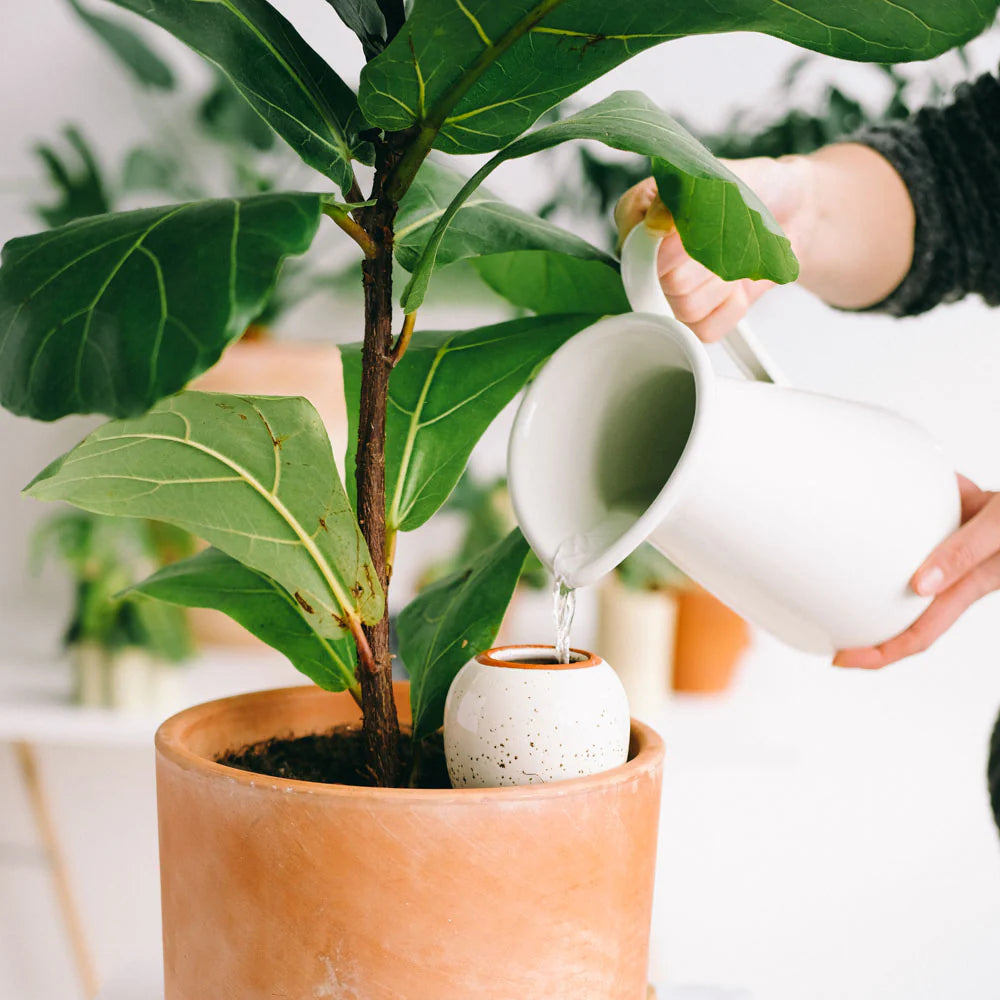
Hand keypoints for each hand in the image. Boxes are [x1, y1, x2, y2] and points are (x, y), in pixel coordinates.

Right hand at [613, 155, 817, 341]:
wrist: (792, 210)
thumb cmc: (753, 189)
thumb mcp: (720, 176)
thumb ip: (682, 196)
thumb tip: (655, 224)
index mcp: (638, 214)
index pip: (635, 246)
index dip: (673, 244)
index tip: (705, 224)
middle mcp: (647, 257)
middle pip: (666, 282)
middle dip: (709, 260)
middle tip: (729, 237)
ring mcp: (669, 292)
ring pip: (686, 308)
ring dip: (723, 283)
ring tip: (735, 257)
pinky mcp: (694, 318)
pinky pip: (706, 329)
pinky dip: (731, 307)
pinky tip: (738, 283)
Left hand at [834, 475, 999, 667]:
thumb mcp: (998, 530)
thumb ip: (964, 553)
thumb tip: (920, 584)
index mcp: (965, 587)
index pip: (917, 636)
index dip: (879, 655)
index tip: (841, 659)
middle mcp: (953, 573)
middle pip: (903, 609)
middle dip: (863, 619)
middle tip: (818, 618)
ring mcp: (951, 549)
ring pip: (903, 567)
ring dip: (871, 565)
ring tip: (829, 564)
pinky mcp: (952, 520)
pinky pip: (915, 519)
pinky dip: (897, 507)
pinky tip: (880, 489)